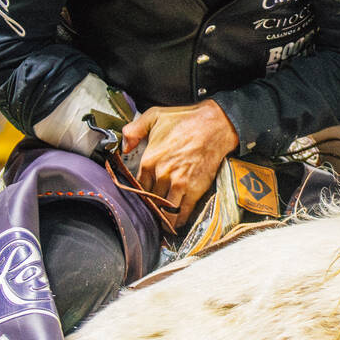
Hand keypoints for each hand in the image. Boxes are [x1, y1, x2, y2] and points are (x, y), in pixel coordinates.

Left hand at [122, 100, 239, 229]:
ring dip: (161, 217)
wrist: (216, 124)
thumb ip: (134, 130)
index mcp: (149, 160)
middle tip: (149, 211)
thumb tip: (124, 147)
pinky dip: (178, 221)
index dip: (137, 193)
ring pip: (164, 210)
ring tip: (160, 222)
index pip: (136, 186)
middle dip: (149, 206)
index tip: (140, 197)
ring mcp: (179, 184)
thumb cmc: (187, 119)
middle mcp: (162, 175)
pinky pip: (182, 212)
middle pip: (149, 199)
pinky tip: (175, 223)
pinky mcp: (195, 189)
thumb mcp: (155, 116)